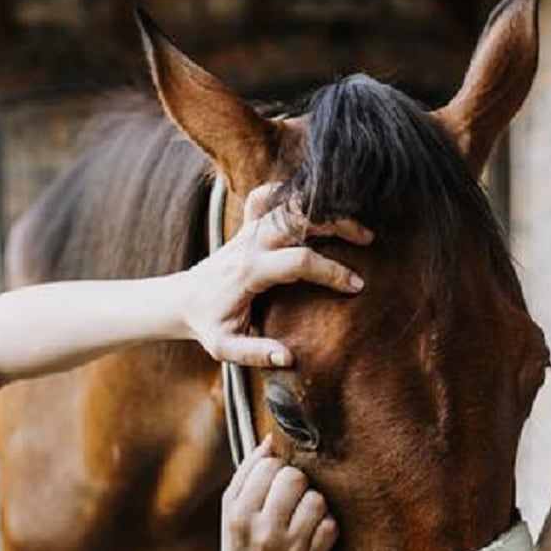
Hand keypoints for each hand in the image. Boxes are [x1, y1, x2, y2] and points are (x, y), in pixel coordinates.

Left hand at [182, 184, 371, 366]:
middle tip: (368, 239)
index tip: (356, 286)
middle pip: (299, 219)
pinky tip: (314, 203)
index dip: (331, 271)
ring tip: (354, 222)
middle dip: (337, 225)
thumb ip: (254, 353)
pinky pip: (266, 196)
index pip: (299, 261)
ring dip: (323, 208)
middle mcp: (251, 243)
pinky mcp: (247, 225)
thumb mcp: (225, 347)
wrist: (182, 300)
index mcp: (250, 271)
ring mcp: (248, 230)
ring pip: (289, 204)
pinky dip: (289, 193)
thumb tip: (287, 357)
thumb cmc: (209, 325)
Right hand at [215, 436, 337, 550]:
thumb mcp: (231, 509)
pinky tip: (311, 532)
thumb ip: (248, 472)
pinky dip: (324, 525)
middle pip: (295, 478)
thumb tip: (271, 439)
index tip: (273, 482)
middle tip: (290, 494)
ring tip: (301, 513)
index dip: (275, 468)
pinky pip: (331, 525)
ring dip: (313, 501)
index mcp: (240, 513)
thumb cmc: (240, 545)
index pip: (269, 466)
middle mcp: (264, 531)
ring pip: (317, 499)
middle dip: (296, 480)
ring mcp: (290, 548)